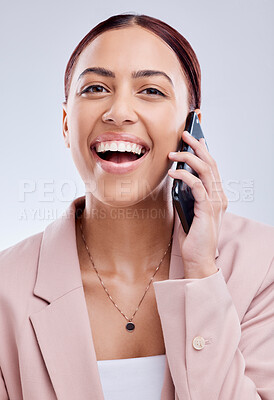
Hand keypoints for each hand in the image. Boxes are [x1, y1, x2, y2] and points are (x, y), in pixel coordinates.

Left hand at [168, 130, 227, 278]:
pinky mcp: (207, 209)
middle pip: (210, 164)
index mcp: (216, 196)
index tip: (196, 139)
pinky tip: (172, 173)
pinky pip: (197, 186)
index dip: (204, 151)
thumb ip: (188, 196)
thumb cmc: (193, 237)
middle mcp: (219, 196)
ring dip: (188, 158)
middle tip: (185, 134)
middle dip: (197, 146)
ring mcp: (215, 202)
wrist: (198, 259)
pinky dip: (184, 176)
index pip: (212, 168)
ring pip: (205, 170)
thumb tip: (177, 178)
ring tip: (173, 153)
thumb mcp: (189, 210)